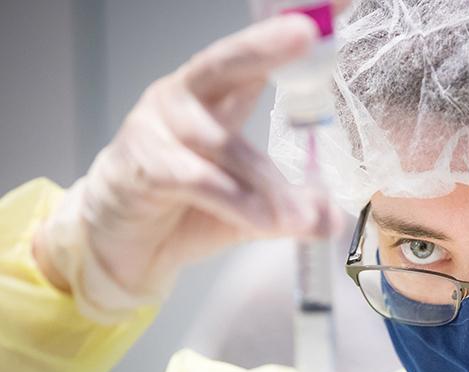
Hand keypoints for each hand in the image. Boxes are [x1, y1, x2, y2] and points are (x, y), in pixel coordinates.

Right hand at [33, 14, 341, 321]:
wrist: (122, 241)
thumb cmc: (187, 208)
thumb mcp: (252, 205)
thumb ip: (291, 208)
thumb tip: (335, 220)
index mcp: (217, 95)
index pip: (257, 56)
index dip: (286, 28)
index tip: (330, 6)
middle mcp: (185, 97)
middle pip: (226, 61)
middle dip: (265, 45)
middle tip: (306, 33)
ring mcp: (157, 126)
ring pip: (223, 142)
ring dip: (268, 182)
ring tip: (299, 217)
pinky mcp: (141, 164)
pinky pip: (198, 178)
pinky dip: (238, 202)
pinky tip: (264, 221)